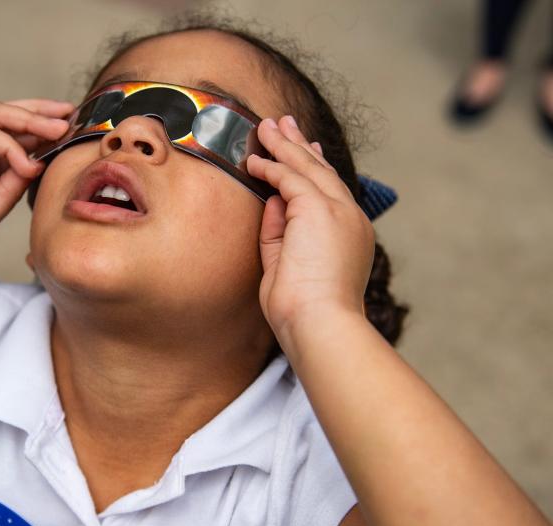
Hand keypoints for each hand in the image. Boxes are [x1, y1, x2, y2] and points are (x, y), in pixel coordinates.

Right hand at [0, 99, 71, 266]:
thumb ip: (12, 184)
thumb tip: (40, 163)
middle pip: (12, 117)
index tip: (76, 135)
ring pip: (0, 116)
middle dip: (45, 113)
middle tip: (75, 114)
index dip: (47, 133)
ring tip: (61, 127)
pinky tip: (28, 162)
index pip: (19, 137)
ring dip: (33, 120)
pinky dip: (10, 146)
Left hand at [245, 115, 374, 350]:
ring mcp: (338, 211)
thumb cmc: (302, 309)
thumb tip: (271, 202)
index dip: (314, 168)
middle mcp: (349, 218)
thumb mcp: (287, 264)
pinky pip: (290, 177)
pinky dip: (271, 166)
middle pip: (322, 171)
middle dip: (300, 146)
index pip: (330, 192)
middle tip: (284, 123)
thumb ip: (279, 231)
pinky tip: (255, 159)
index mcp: (348, 234)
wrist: (320, 323)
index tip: (306, 150)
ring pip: (307, 167)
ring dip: (284, 145)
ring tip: (266, 126)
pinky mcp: (320, 209)